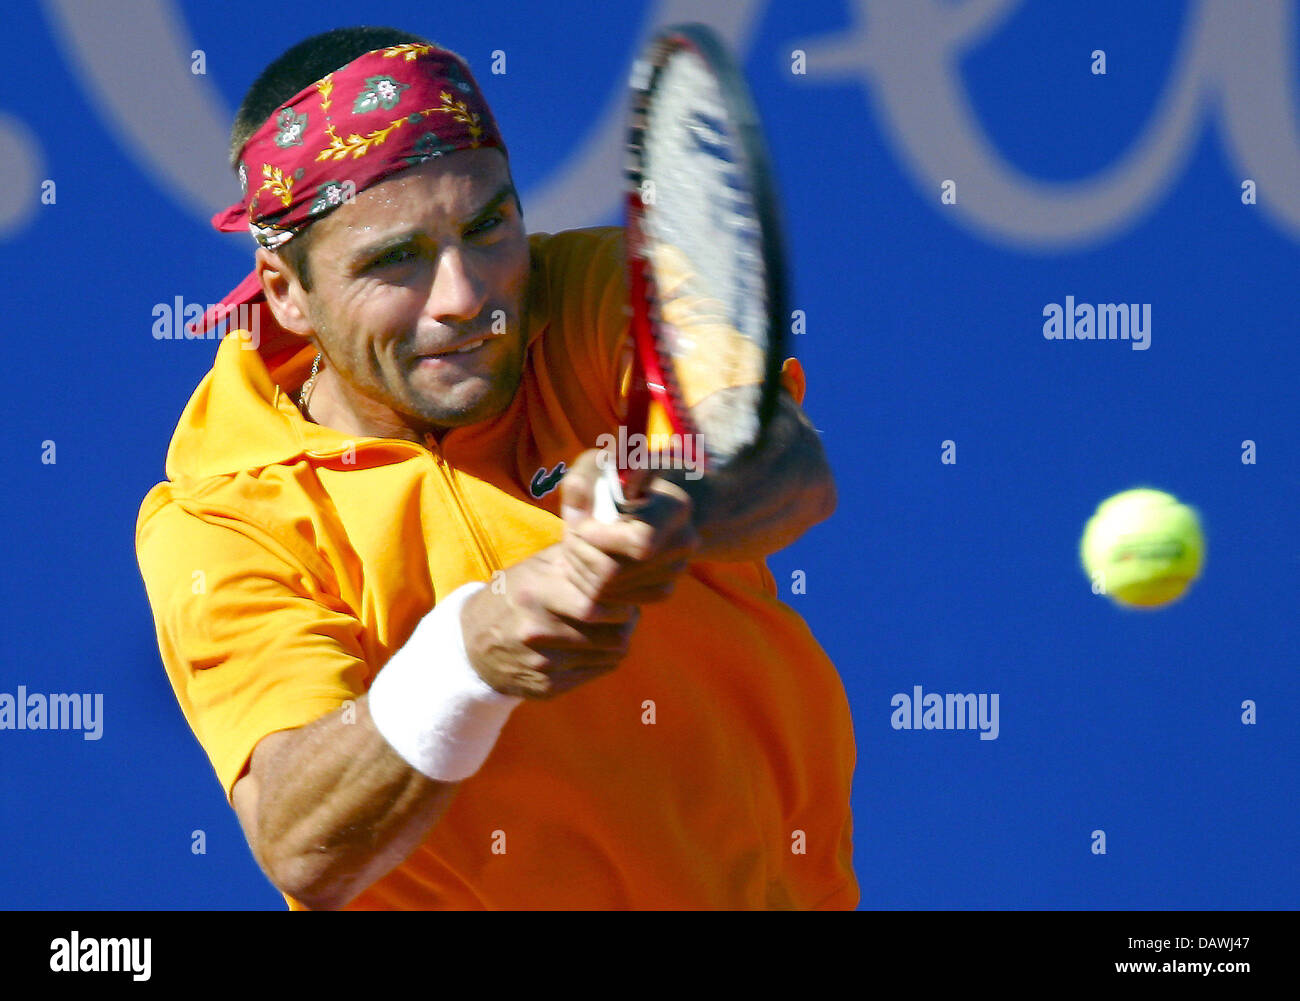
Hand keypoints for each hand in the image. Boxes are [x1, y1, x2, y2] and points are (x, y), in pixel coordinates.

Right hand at [460, 448, 696, 698]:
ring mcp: (543, 663)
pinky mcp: (548, 687)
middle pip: (611, 632)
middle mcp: (537, 630)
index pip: (598, 602)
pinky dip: (602, 658)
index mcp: (535, 593)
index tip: (623, 590)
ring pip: (610, 654)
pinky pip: (597, 672)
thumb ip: (575, 553)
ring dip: (617, 639)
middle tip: (623, 609)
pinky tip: (590, 645)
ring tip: (607, 625)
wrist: (469, 645)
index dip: (621, 598)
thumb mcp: (535, 567)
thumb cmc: (512, 595)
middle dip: (625, 620)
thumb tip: (615, 532)